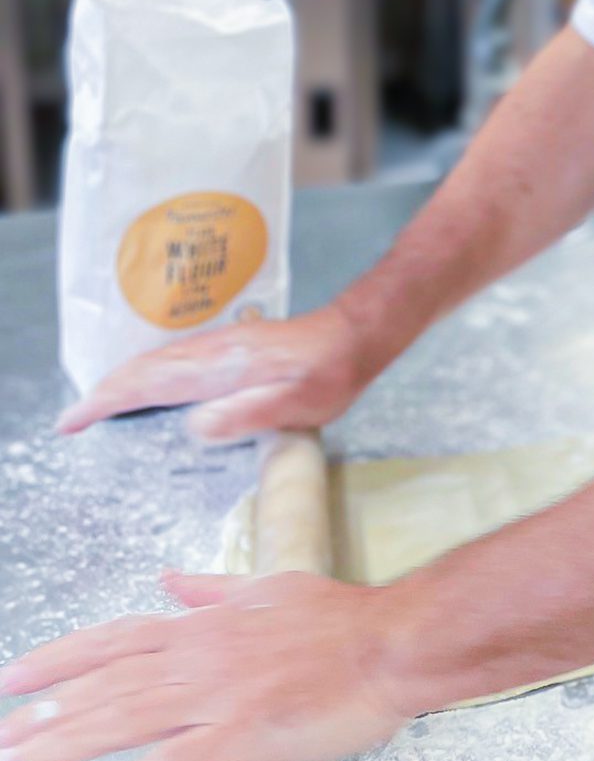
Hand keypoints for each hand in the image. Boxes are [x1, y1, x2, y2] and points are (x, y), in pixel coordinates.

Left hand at [0, 570, 413, 760]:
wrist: (396, 643)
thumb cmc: (346, 620)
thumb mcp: (273, 588)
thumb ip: (215, 590)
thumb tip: (171, 581)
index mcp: (206, 625)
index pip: (116, 638)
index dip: (60, 658)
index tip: (14, 678)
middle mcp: (200, 656)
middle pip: (106, 683)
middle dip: (44, 711)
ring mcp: (219, 695)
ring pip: (123, 721)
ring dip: (61, 746)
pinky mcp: (242, 734)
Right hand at [56, 300, 380, 444]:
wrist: (354, 335)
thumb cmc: (331, 374)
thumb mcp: (297, 403)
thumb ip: (248, 414)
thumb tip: (196, 426)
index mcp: (221, 367)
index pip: (149, 383)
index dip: (107, 401)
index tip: (75, 420)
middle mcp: (213, 351)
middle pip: (143, 369)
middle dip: (103, 392)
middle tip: (72, 419)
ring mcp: (221, 345)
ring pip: (156, 361)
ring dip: (122, 381)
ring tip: (98, 404)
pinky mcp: (231, 346)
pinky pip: (175, 358)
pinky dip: (148, 372)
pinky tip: (149, 384)